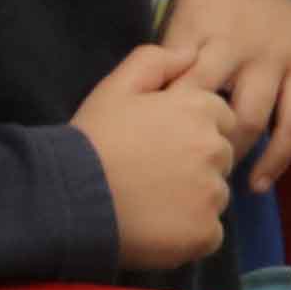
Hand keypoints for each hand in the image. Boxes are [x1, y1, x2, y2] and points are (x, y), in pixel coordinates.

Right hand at [73, 42, 252, 267]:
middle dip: (197, 164)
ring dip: (194, 201)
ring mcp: (212, 194)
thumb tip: (191, 54)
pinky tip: (156, 228)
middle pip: (220, 158)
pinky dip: (188, 235)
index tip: (161, 145)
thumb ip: (156, 60)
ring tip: (151, 203)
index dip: (190, 131)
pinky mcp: (205, 233)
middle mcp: (214, 149)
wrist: (70, 197)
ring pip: (214, 196)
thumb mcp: (117, 86)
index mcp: (199, 110)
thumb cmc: (92, 139)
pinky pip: (209, 234)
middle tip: (153, 175)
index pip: (220, 120)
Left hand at [156, 0, 290, 172]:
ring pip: (253, 119)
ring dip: (231, 153)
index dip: (161, 124)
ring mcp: (275, 60)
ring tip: (214, 179)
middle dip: (195, 143)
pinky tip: (258, 183)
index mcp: (198, 32)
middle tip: (179, 172)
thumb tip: (139, 112)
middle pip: (210, 107)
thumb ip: (164, 60)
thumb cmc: (212, 1)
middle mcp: (237, 46)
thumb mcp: (179, 16)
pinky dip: (278, 158)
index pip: (174, 85)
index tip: (148, 155)